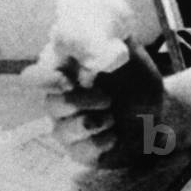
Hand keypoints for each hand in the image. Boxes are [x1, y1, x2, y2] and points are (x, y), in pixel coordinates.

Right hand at [22, 36, 166, 167]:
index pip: (33, 77)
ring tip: (113, 115)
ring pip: (62, 130)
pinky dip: (104, 141)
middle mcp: (57, 100)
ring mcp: (65, 127)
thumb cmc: (135, 78)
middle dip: (83, 101)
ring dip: (96, 122)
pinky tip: (115, 133)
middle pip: (51, 104)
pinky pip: (81, 151)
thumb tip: (91, 43)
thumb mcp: (128, 51)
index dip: (44, 79)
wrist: (157, 111)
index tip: (67, 80)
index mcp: (63, 72)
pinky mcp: (78, 151)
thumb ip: (107, 40)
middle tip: (108, 98)